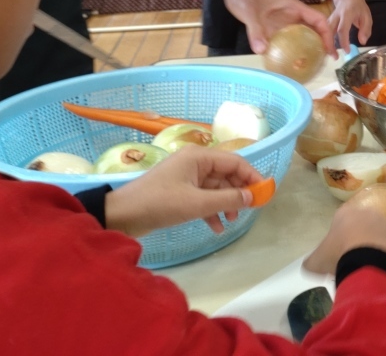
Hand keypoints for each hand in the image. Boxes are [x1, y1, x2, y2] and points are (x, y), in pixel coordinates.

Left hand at [104, 146, 263, 237]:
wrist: (121, 216)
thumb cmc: (159, 203)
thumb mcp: (196, 203)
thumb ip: (227, 199)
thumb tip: (253, 196)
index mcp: (198, 157)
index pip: (234, 162)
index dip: (252, 176)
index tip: (264, 193)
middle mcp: (194, 163)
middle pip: (226, 175)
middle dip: (238, 193)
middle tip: (248, 211)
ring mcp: (186, 178)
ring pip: (216, 188)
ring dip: (225, 204)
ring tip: (231, 221)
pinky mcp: (179, 192)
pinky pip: (203, 198)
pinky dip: (211, 211)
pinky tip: (215, 228)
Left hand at [223, 0, 335, 56]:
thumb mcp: (251, 13)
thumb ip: (256, 31)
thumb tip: (262, 51)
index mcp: (294, 8)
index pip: (319, 20)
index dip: (327, 35)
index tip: (330, 50)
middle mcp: (292, 15)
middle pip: (315, 29)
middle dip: (323, 44)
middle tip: (327, 61)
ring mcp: (284, 22)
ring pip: (303, 35)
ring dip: (311, 48)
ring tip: (314, 64)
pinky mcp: (275, 28)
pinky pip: (288, 40)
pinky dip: (294, 50)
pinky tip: (291, 63)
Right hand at [303, 202, 385, 274]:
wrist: (369, 259)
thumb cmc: (339, 255)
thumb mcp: (316, 261)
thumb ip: (312, 261)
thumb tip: (310, 265)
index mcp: (345, 214)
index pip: (341, 223)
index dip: (339, 239)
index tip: (339, 254)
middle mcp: (367, 212)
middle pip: (362, 227)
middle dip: (359, 241)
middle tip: (355, 261)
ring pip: (380, 234)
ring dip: (376, 246)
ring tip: (370, 266)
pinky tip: (385, 267)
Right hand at [328, 0, 371, 52]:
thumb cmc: (358, 6)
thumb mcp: (366, 15)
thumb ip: (365, 29)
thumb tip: (362, 42)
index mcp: (346, 13)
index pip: (342, 28)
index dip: (343, 41)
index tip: (346, 51)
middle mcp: (335, 16)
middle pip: (329, 31)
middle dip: (330, 44)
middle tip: (334, 57)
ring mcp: (330, 18)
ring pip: (325, 31)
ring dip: (326, 43)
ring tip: (330, 56)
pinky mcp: (327, 21)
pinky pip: (324, 31)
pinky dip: (325, 40)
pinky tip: (328, 49)